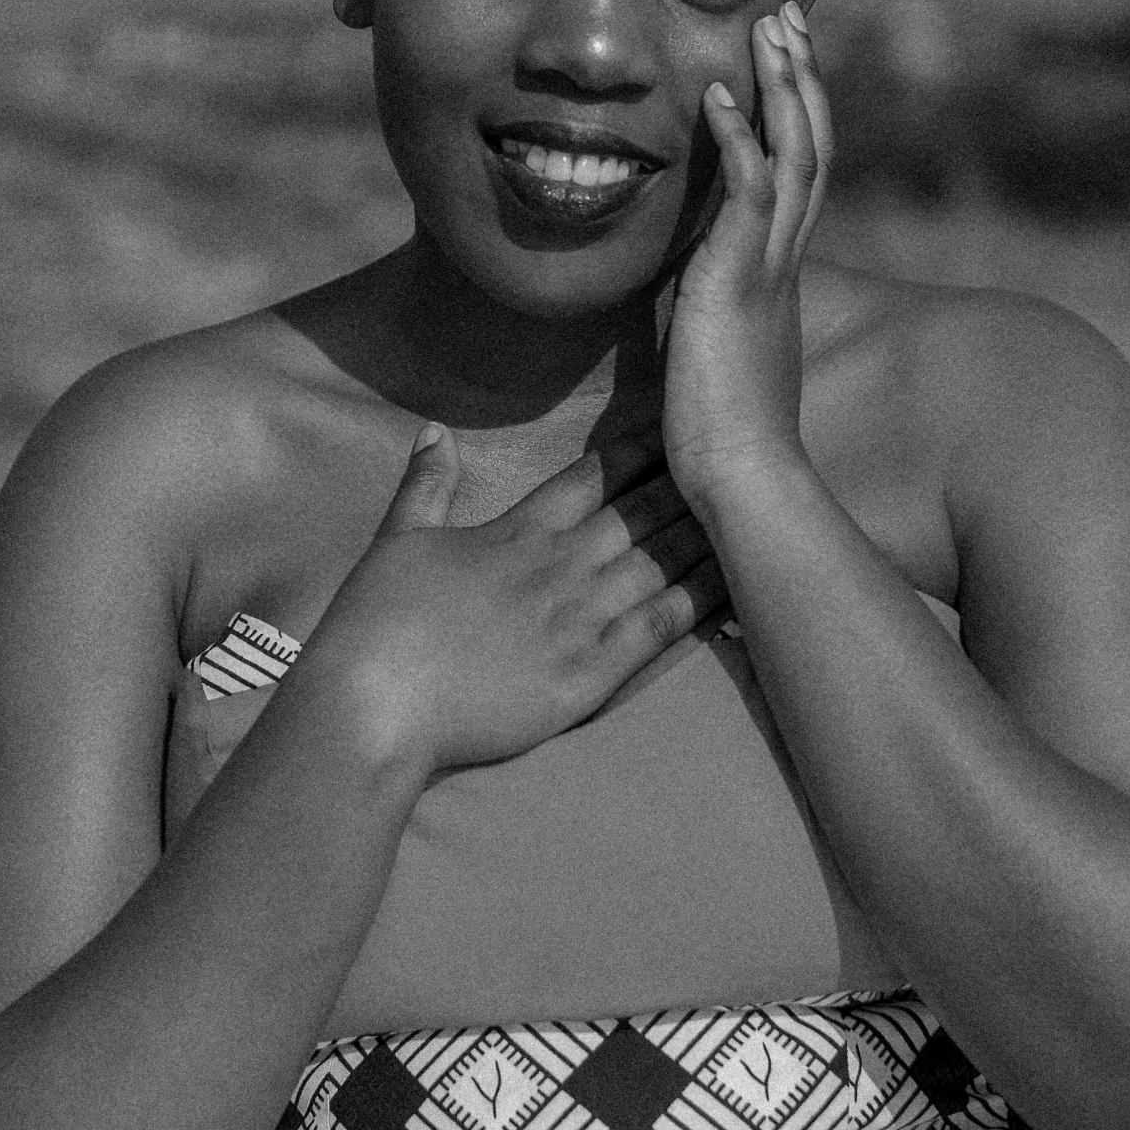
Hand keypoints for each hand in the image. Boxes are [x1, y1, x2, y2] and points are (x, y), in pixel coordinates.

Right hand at [308, 422, 727, 775]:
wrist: (374, 707)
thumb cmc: (374, 626)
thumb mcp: (394, 542)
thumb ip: (425, 485)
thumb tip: (434, 430)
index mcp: (515, 533)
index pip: (590, 478)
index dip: (636, 450)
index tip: (674, 423)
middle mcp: (557, 567)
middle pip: (639, 515)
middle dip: (689, 483)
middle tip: (737, 455)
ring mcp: (578, 621)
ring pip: (660, 566)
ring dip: (706, 536)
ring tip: (755, 510)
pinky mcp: (589, 676)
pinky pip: (659, 631)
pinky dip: (701, 603)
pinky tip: (737, 584)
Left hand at [663, 2, 832, 519]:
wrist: (741, 478)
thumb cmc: (720, 432)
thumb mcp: (708, 344)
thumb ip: (701, 301)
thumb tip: (675, 281)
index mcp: (778, 272)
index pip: (800, 171)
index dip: (797, 111)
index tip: (784, 58)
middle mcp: (785, 259)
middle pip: (812, 145)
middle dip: (801, 76)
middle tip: (790, 14)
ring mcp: (769, 266)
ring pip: (795, 154)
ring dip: (782, 86)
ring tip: (769, 25)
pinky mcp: (740, 280)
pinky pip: (749, 194)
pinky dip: (736, 139)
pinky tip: (719, 94)